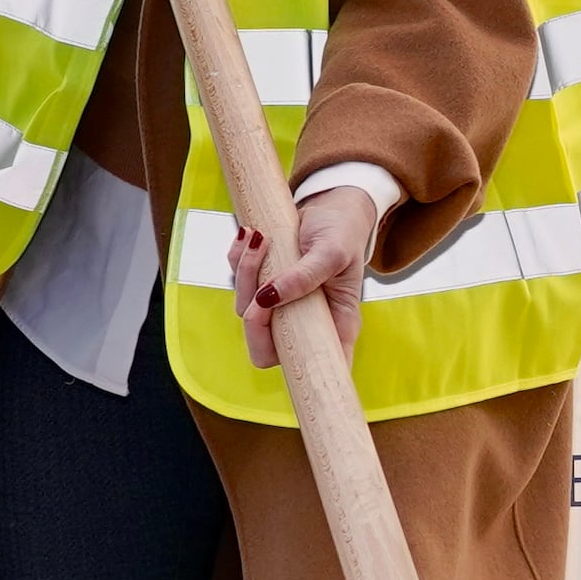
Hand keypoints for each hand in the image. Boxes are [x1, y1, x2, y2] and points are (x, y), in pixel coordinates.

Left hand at [228, 176, 383, 366]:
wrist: (331, 207)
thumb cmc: (343, 233)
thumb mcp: (332, 252)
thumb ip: (305, 277)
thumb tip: (267, 297)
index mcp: (333, 326)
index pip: (318, 370)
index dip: (300, 372)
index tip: (287, 335)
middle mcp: (304, 323)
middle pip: (266, 349)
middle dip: (255, 318)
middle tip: (262, 286)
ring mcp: (281, 306)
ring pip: (247, 310)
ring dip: (246, 273)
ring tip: (261, 238)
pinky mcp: (262, 285)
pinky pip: (238, 283)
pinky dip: (238, 258)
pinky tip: (251, 234)